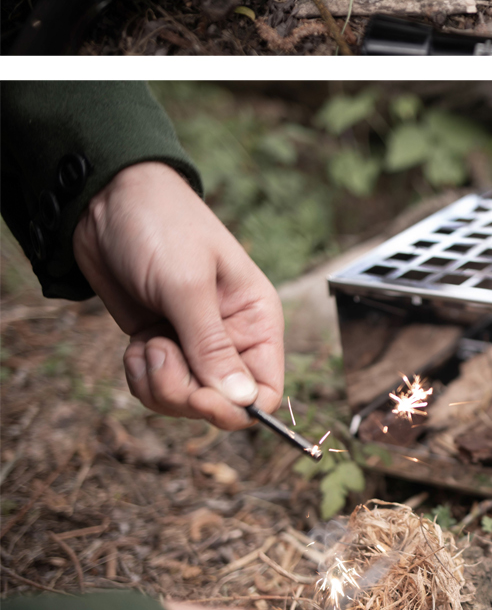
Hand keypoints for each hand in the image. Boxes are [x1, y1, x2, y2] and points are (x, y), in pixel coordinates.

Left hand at [73, 161, 284, 429]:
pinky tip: (136, 343)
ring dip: (157, 383)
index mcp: (256, 319)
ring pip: (184, 400)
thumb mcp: (187, 286)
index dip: (235, 407)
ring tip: (147, 342)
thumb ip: (212, 347)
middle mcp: (230, 336)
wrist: (107, 202)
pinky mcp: (161, 343)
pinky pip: (155, 386)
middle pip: (220, 403)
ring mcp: (193, 343)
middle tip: (159, 352)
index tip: (198, 396)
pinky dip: (140, 374)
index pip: (266, 389)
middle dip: (183, 392)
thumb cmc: (162, 228)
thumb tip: (242, 402)